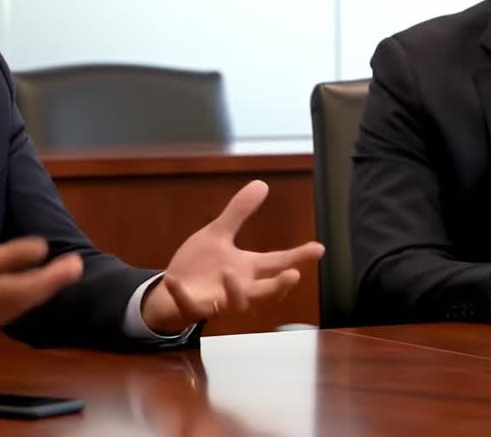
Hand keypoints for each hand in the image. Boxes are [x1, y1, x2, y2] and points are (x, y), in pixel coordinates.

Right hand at [0, 177, 82, 359]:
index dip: (15, 257)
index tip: (41, 245)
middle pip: (11, 292)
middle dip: (46, 281)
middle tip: (74, 265)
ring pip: (13, 308)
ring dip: (43, 292)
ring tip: (68, 275)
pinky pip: (5, 318)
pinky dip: (27, 305)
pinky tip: (45, 293)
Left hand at [140, 180, 324, 334]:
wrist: (171, 291)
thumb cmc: (202, 266)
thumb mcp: (218, 234)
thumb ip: (239, 212)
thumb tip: (262, 183)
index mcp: (247, 268)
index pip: (278, 261)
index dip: (298, 256)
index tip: (318, 248)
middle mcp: (239, 287)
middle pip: (265, 290)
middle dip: (278, 285)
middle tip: (294, 274)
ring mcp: (218, 300)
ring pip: (236, 303)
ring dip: (235, 290)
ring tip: (230, 272)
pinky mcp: (194, 308)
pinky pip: (190, 304)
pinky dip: (182, 294)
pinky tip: (174, 280)